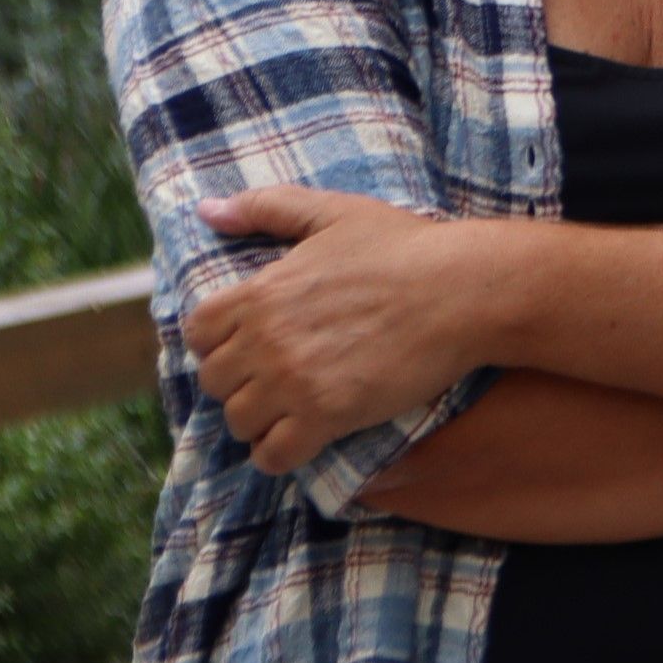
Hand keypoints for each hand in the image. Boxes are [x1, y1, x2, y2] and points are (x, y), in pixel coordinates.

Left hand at [188, 189, 506, 475]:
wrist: (464, 291)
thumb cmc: (406, 248)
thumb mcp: (335, 212)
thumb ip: (266, 208)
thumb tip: (206, 210)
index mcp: (262, 291)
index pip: (198, 332)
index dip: (220, 341)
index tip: (249, 345)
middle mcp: (266, 339)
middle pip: (215, 381)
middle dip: (240, 382)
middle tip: (275, 380)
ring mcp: (293, 381)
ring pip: (239, 420)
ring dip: (260, 419)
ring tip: (289, 412)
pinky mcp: (327, 415)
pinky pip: (274, 454)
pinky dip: (279, 454)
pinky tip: (301, 441)